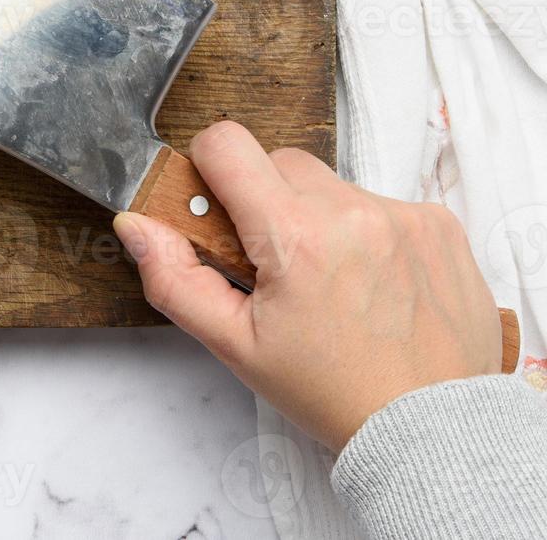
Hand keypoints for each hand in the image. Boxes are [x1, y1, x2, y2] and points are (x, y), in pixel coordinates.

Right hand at [113, 121, 501, 451]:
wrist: (430, 429)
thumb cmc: (332, 392)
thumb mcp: (235, 345)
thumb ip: (174, 278)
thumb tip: (135, 224)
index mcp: (295, 236)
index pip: (226, 143)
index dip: (208, 168)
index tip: (216, 206)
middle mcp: (352, 212)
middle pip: (278, 161)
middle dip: (263, 200)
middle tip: (273, 263)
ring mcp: (403, 214)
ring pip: (329, 183)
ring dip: (316, 216)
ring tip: (328, 280)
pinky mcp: (439, 224)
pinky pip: (380, 201)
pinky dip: (366, 231)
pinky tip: (370, 282)